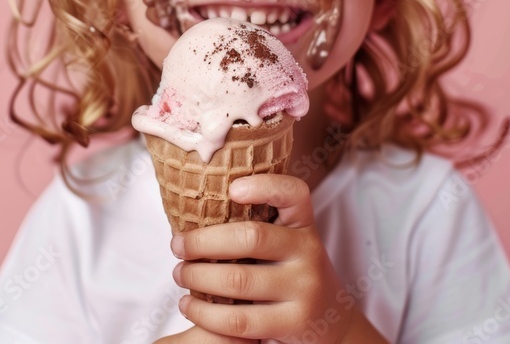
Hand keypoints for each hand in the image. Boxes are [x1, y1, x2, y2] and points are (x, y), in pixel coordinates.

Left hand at [170, 174, 356, 343]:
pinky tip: (189, 305)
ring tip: (179, 274)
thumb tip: (194, 209)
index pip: (294, 193)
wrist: (332, 323)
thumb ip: (260, 226)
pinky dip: (204, 312)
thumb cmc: (291, 274)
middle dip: (202, 241)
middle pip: (250, 237)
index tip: (231, 189)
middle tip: (177, 246)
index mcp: (303, 225)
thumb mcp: (288, 244)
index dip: (264, 186)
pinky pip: (238, 319)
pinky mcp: (292, 322)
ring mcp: (304, 288)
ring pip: (237, 280)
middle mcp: (308, 252)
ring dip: (197, 276)